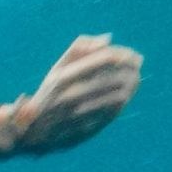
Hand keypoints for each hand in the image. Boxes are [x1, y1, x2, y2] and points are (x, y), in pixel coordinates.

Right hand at [9, 34, 142, 153]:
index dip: (123, 54)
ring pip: (119, 95)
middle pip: (115, 77)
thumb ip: (79, 49)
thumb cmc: (49, 94)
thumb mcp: (57, 69)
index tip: (131, 54)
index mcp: (62, 77)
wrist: (35, 132)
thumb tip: (108, 38)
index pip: (104, 59)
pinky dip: (125, 100)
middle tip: (137, 64)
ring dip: (132, 84)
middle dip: (131, 68)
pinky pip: (115, 112)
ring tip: (134, 78)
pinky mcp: (88, 129)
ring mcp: (80, 115)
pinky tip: (126, 94)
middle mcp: (70, 96)